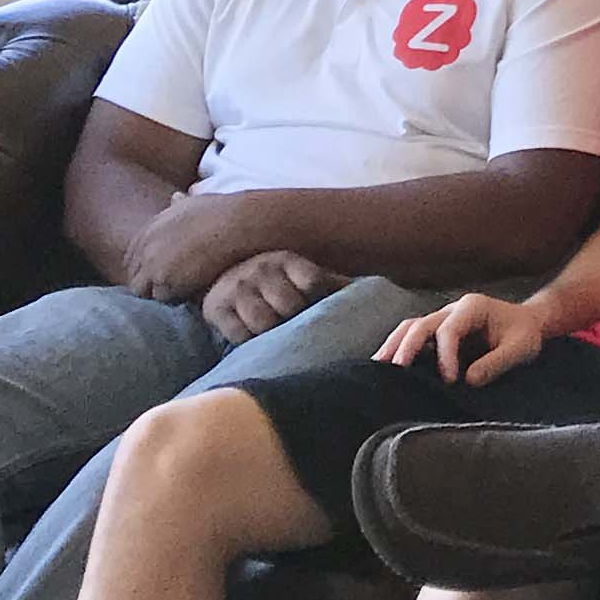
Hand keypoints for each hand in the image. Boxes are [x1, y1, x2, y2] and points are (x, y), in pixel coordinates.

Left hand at [124, 192, 276, 301]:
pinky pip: (162, 298)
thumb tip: (175, 197)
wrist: (238, 223)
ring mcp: (151, 263)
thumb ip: (180, 204)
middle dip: (152, 282)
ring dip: (162, 292)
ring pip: (144, 290)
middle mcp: (145, 245)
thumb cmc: (225, 212)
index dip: (150, 268)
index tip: (169, 273)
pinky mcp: (163, 278)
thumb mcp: (196, 202)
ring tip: (186, 289)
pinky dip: (176, 297)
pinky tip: (193, 290)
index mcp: (149, 228)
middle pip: (134, 276)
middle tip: (178, 285)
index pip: (133, 258)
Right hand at [199, 249, 341, 344]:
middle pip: (289, 305)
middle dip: (295, 318)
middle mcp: (260, 270)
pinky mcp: (216, 309)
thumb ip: (337, 284)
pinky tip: (254, 336)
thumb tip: (383, 293)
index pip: (312, 280)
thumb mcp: (305, 275)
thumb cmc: (279, 283)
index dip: (317, 296)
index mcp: (288, 259)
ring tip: (275, 331)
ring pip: (263, 321)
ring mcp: (236, 289)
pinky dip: (249, 340)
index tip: (315, 302)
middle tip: (294, 322)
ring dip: (272, 331)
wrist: (225, 277)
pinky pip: (239, 334)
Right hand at [379, 291, 549, 386]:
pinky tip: (386, 364)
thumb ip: (498, 362)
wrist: (528, 324)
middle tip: (397, 369)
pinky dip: (399, 347)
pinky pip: (414, 335)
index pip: (450, 330)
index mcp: (473, 307)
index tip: (449, 380)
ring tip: (378, 365)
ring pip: (411, 327)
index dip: (445, 355)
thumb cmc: (525, 335)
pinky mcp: (438, 331)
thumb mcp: (521, 349)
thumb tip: (469, 380)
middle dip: (407, 345)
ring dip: (394, 345)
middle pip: (422, 324)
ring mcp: (443, 318)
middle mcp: (453, 309)